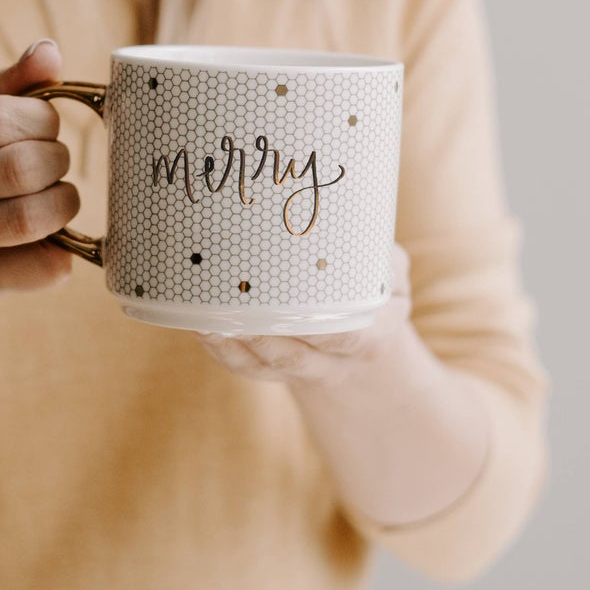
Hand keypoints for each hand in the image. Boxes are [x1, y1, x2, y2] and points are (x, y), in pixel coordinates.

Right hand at [0, 38, 81, 310]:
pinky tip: (48, 239)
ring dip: (63, 203)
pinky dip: (61, 252)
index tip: (43, 126)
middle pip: (20, 168)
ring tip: (55, 197)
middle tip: (51, 163)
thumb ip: (4, 85)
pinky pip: (39, 268)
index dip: (41, 119)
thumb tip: (50, 52)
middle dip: (56, 160)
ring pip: (30, 219)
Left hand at [194, 241, 413, 389]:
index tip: (293, 308)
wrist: (364, 337)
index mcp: (370, 338)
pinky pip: (247, 368)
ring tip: (207, 322)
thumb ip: (376, 255)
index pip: (345, 339)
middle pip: (296, 359)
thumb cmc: (372, 289)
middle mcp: (335, 362)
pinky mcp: (274, 370)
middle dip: (263, 341)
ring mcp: (303, 370)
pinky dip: (224, 352)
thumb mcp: (386, 272)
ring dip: (234, 348)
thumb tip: (346, 219)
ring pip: (265, 368)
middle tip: (233, 314)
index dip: (318, 329)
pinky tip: (203, 329)